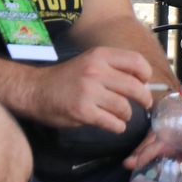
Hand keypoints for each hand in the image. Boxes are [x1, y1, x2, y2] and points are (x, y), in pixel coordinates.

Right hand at [29, 46, 152, 130]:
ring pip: (124, 107)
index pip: (136, 61)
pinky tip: (114, 125)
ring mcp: (89, 92)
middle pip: (134, 86)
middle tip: (145, 104)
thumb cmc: (67, 77)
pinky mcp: (83, 111)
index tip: (145, 82)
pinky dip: (117, 126)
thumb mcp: (90, 62)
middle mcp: (96, 71)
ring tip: (122, 115)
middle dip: (144, 98)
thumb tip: (143, 82)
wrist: (36, 90)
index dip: (145, 74)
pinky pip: (111, 122)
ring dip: (127, 115)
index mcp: (100, 55)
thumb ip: (113, 68)